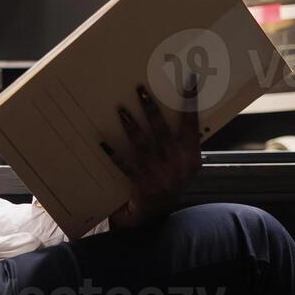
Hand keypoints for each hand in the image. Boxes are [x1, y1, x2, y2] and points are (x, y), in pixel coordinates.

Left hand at [100, 80, 199, 229]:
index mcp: (191, 157)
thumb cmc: (171, 182)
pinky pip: (125, 165)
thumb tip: (183, 110)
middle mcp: (177, 165)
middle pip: (163, 130)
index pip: (192, 124)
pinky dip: (113, 153)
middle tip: (141, 90)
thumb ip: (185, 143)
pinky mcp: (142, 184)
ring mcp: (160, 175)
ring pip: (143, 144)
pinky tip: (103, 142)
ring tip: (121, 110)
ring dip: (131, 126)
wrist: (158, 214)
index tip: (188, 81)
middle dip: (151, 108)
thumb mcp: (186, 165)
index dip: (190, 102)